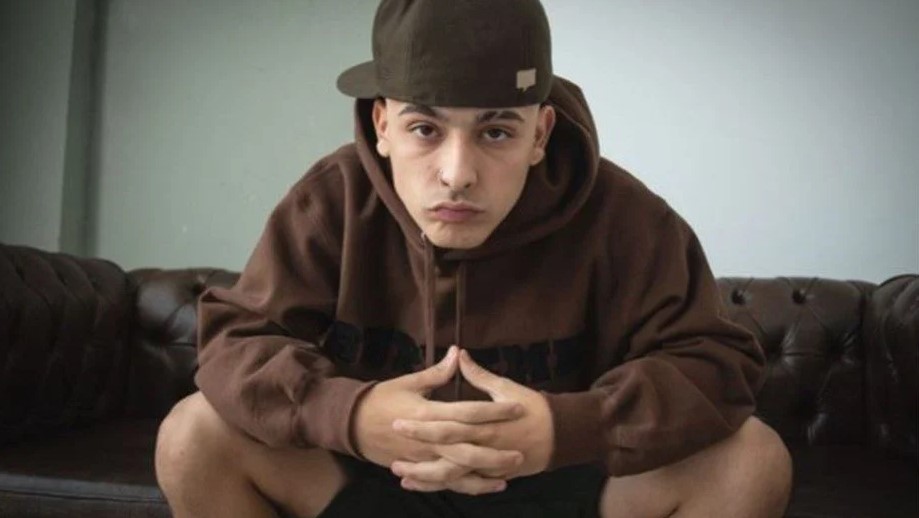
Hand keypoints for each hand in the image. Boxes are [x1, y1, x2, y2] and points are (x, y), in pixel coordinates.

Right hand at [352, 346, 525, 493]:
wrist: (350, 424)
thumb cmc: (381, 399)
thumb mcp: (408, 382)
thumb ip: (437, 373)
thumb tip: (458, 352)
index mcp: (428, 413)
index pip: (468, 412)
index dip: (495, 410)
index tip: (518, 408)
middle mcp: (427, 440)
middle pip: (467, 449)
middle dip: (495, 453)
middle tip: (520, 453)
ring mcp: (421, 458)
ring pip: (457, 472)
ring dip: (483, 475)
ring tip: (508, 476)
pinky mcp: (417, 469)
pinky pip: (443, 483)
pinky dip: (464, 487)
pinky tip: (484, 487)